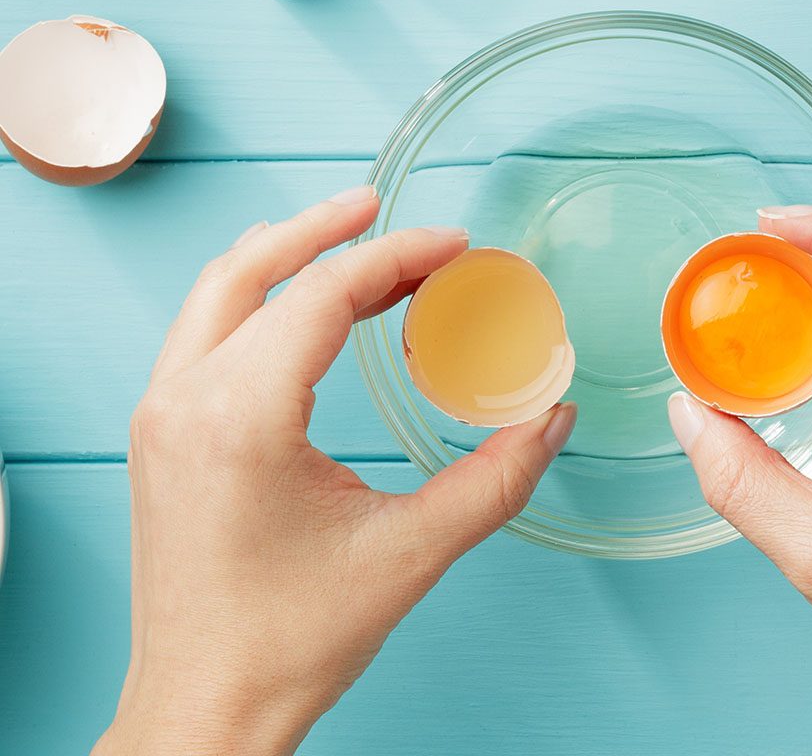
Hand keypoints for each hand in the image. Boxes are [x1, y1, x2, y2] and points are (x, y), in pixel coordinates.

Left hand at [94, 187, 575, 755]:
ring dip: (286, 252)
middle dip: (327, 226)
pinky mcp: (159, 432)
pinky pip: (205, 329)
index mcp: (240, 420)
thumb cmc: (289, 643)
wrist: (203, 711)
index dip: (396, 256)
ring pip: (219, 290)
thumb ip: (496, 479)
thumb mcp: (410, 554)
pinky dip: (257, 295)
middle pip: (255, 269)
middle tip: (386, 206)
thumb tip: (553, 418)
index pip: (321, 295)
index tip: (453, 245)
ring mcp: (160, 414)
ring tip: (352, 236)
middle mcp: (184, 401)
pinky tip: (303, 303)